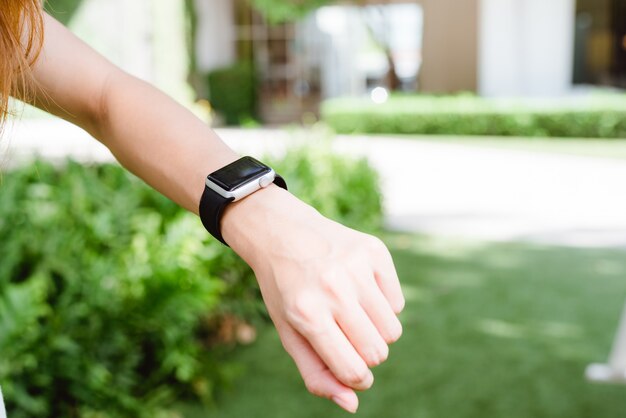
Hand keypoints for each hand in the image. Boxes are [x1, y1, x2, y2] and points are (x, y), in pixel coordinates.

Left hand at [222, 186, 404, 412]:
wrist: (281, 231)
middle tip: (345, 334)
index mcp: (307, 314)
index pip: (352, 370)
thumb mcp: (289, 333)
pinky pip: (396, 302)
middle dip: (366, 354)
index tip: (351, 370)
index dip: (356, 379)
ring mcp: (356, 267)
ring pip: (392, 330)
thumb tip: (353, 404)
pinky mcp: (374, 251)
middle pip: (378, 352)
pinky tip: (359, 289)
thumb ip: (316, 374)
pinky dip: (382, 304)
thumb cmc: (285, 290)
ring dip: (376, 330)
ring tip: (352, 312)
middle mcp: (333, 289)